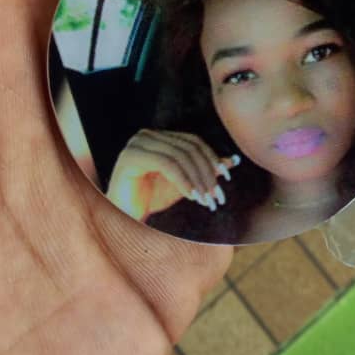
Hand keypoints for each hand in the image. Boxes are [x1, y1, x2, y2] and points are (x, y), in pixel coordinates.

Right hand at [107, 129, 239, 219]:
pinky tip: (192, 197)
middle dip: (206, 172)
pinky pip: (166, 164)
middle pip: (188, 148)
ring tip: (206, 200)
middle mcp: (147, 134)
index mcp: (159, 136)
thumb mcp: (184, 183)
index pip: (193, 141)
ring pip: (179, 156)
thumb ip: (204, 170)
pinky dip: (183, 181)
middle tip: (217, 196)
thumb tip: (233, 160)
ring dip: (197, 179)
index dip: (212, 158)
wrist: (122, 220)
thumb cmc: (151, 200)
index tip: (227, 177)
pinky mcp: (131, 156)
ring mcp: (137, 143)